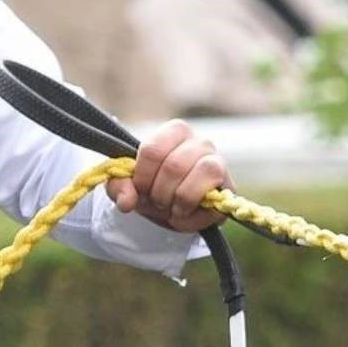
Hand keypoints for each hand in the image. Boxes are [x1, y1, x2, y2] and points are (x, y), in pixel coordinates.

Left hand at [106, 120, 230, 232]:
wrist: (172, 208)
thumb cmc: (152, 188)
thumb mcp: (128, 186)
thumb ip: (119, 187)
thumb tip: (127, 202)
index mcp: (175, 132)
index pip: (154, 149)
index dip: (142, 176)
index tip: (140, 188)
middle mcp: (200, 142)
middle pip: (175, 165)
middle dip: (159, 193)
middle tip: (155, 202)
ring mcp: (218, 161)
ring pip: (202, 171)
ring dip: (179, 198)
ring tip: (170, 208)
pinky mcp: (228, 186)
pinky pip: (213, 195)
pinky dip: (191, 212)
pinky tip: (183, 214)